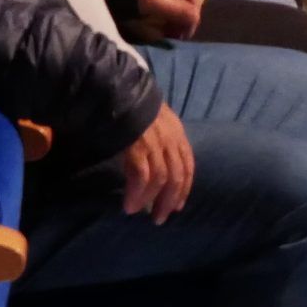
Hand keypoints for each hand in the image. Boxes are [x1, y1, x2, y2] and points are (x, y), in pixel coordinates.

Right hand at [115, 104, 194, 222]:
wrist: (118, 88)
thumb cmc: (133, 105)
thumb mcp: (156, 118)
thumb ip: (161, 138)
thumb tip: (159, 164)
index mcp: (177, 131)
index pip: (188, 165)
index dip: (184, 189)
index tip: (178, 207)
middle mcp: (170, 138)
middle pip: (177, 176)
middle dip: (169, 201)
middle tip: (160, 218)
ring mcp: (154, 141)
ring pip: (160, 179)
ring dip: (151, 200)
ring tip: (140, 212)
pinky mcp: (137, 145)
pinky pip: (140, 176)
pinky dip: (136, 193)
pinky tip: (130, 204)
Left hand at [132, 0, 202, 41]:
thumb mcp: (152, 0)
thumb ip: (175, 9)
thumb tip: (195, 19)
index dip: (191, 18)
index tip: (182, 36)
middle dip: (183, 18)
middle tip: (174, 35)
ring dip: (174, 15)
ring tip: (166, 30)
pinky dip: (166, 9)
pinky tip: (159, 19)